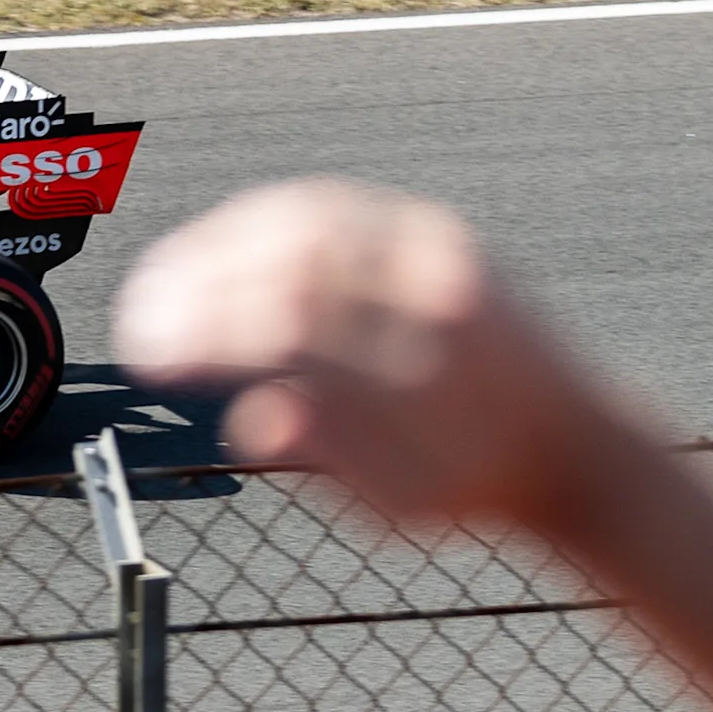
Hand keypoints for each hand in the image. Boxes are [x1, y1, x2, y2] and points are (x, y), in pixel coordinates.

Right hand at [114, 179, 601, 524]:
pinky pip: (337, 210)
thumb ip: (331, 457)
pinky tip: (222, 249)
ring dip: (222, 246)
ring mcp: (436, 252)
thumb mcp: (403, 502)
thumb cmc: (474, 481)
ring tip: (165, 281)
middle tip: (142, 320)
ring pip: (309, 221)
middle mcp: (431, 295)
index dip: (205, 334)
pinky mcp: (434, 233)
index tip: (151, 356)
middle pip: (292, 263)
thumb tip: (252, 421)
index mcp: (419, 368)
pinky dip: (267, 222)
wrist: (571, 439)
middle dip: (200, 285)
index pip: (287, 328)